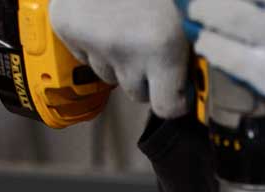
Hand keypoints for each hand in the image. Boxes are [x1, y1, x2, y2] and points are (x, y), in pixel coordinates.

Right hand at [50, 0, 188, 117]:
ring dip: (120, 59)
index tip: (179, 89)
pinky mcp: (67, 26)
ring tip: (129, 23)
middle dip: (148, 77)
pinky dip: (95, 42)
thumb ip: (194, 46)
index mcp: (163, 47)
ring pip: (109, 74)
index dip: (175, 98)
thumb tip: (197, 81)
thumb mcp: (191, 10)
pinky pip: (85, 54)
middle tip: (154, 43)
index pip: (167, 107)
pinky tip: (105, 15)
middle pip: (137, 93)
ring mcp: (92, 41)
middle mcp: (126, 51)